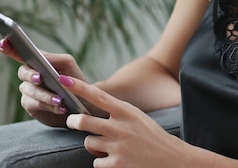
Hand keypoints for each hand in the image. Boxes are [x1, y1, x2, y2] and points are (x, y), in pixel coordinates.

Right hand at [0, 38, 100, 125]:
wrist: (84, 104)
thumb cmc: (75, 80)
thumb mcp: (67, 64)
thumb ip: (53, 58)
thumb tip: (39, 57)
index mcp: (37, 62)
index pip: (20, 53)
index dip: (10, 48)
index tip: (3, 43)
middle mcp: (30, 76)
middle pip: (23, 72)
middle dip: (31, 74)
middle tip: (40, 77)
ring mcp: (29, 92)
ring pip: (29, 90)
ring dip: (45, 94)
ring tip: (59, 99)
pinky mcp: (32, 107)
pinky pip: (34, 104)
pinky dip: (47, 105)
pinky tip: (60, 107)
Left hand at [60, 75, 185, 167]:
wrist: (173, 159)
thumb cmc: (151, 136)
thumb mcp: (136, 117)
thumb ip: (115, 113)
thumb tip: (89, 116)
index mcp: (126, 112)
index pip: (98, 96)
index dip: (79, 88)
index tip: (64, 79)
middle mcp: (120, 127)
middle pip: (83, 121)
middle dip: (73, 121)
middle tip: (72, 120)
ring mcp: (118, 147)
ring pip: (89, 143)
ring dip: (94, 145)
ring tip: (110, 147)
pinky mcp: (116, 165)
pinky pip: (96, 163)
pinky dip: (102, 162)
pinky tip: (116, 161)